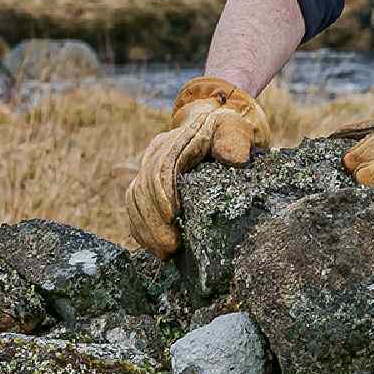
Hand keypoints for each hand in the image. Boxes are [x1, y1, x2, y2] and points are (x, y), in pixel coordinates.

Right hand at [125, 77, 270, 258]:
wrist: (218, 119)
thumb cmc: (230, 127)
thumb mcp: (238, 128)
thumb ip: (236, 139)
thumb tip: (234, 158)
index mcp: (177, 139)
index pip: (161, 167)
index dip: (162, 193)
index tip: (174, 218)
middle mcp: (157, 152)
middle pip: (143, 187)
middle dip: (153, 221)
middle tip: (170, 248)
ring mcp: (150, 167)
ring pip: (135, 199)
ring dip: (146, 229)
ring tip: (164, 254)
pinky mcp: (150, 182)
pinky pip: (136, 206)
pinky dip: (143, 228)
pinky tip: (156, 248)